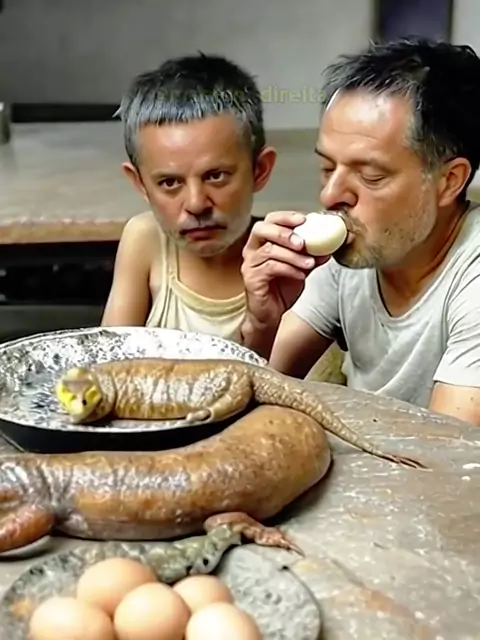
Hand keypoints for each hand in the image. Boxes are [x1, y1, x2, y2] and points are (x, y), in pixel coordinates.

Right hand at [241, 211, 328, 328]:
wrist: (270, 315)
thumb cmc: (281, 289)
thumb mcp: (301, 268)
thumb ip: (313, 255)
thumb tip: (331, 245)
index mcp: (263, 241)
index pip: (270, 220)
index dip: (286, 217)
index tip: (304, 219)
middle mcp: (252, 249)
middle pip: (262, 229)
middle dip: (284, 233)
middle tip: (303, 242)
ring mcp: (249, 264)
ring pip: (268, 250)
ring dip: (292, 255)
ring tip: (309, 263)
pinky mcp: (251, 279)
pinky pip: (269, 268)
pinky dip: (288, 269)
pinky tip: (300, 275)